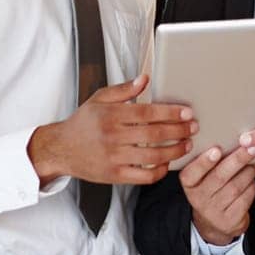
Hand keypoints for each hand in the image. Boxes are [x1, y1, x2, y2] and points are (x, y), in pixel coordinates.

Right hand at [28, 73, 197, 186]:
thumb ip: (124, 89)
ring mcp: (114, 158)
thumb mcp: (99, 99)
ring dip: (175, 151)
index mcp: (111, 115)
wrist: (61, 150)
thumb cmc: (82, 123)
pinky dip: (159, 171)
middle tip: (194, 127)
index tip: (187, 112)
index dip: (171, 112)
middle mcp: (113, 137)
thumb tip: (145, 78)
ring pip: (152, 157)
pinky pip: (143, 176)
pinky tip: (168, 163)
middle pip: (154, 134)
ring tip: (187, 144)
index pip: (147, 113)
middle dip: (179, 130)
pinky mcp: (114, 176)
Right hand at [180, 143, 254, 244]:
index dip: (204, 162)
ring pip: (235, 187)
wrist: (214, 223)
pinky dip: (252, 185)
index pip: (192, 173)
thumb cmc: (212, 189)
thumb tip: (234, 140)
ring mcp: (214, 212)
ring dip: (249, 171)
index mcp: (189, 183)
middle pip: (219, 177)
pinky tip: (252, 179)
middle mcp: (199, 199)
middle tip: (252, 147)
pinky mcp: (230, 221)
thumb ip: (212, 160)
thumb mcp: (204, 176)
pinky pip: (245, 198)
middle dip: (238, 159)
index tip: (216, 150)